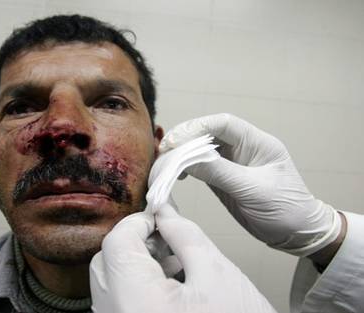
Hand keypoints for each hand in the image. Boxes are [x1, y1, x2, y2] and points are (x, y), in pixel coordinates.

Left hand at [90, 203, 276, 312]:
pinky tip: (168, 284)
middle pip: (107, 262)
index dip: (138, 222)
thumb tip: (166, 213)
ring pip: (111, 282)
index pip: (117, 243)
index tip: (159, 217)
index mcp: (137, 302)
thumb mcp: (217, 275)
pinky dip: (137, 285)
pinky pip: (119, 302)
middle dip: (135, 242)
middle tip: (165, 236)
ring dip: (136, 263)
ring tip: (173, 261)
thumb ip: (185, 236)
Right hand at [159, 113, 341, 256]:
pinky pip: (201, 166)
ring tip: (165, 162)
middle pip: (208, 132)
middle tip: (164, 150)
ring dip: (183, 153)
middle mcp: (244, 148)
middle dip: (185, 138)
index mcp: (258, 143)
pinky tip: (178, 174)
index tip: (176, 141)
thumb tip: (187, 159)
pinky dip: (187, 167)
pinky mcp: (224, 178)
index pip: (223, 123)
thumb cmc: (286, 210)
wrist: (297, 234)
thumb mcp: (252, 190)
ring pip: (202, 148)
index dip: (197, 127)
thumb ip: (219, 172)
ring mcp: (233, 163)